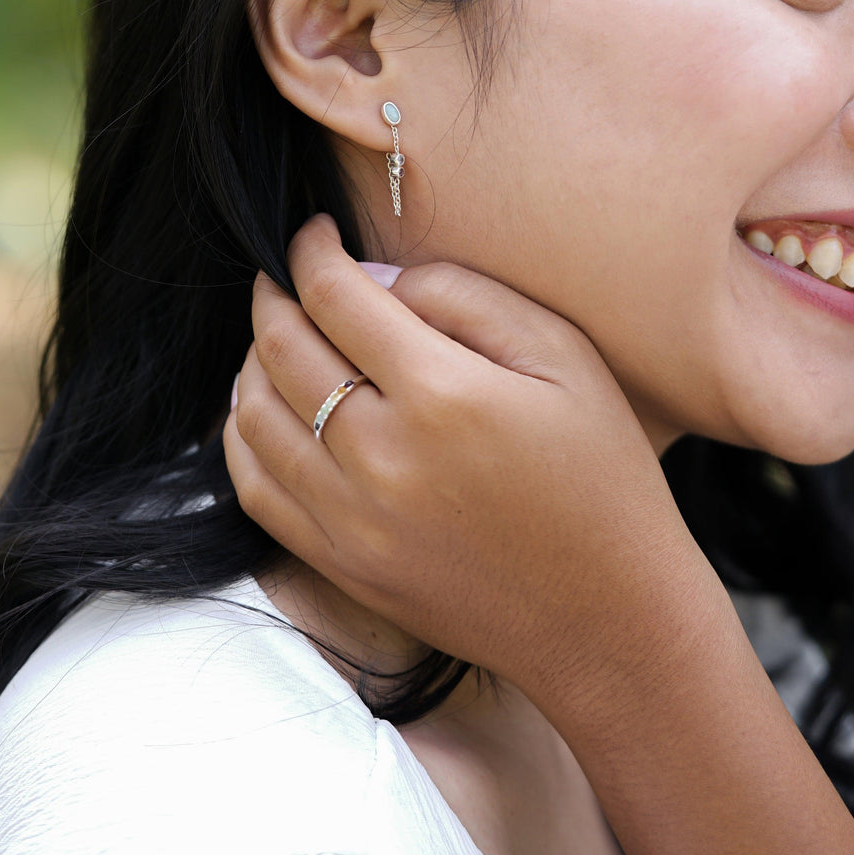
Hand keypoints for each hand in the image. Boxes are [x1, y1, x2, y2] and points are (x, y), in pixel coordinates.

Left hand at [223, 213, 715, 707]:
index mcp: (444, 396)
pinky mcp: (342, 567)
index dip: (311, 251)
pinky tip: (265, 409)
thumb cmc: (602, 478)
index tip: (314, 233)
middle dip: (273, 294)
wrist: (610, 621)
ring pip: (254, 415)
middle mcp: (383, 459)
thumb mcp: (564, 357)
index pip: (336, 297)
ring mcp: (353, 521)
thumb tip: (375, 278)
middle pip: (282, 349)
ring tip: (278, 336)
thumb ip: (465, 297)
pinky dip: (244, 435)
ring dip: (252, 360)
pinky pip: (256, 489)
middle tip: (285, 274)